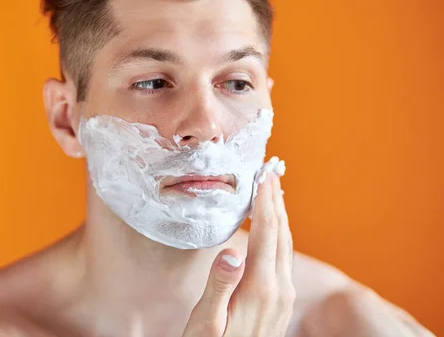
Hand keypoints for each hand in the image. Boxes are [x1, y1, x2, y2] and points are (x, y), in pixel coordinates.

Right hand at [182, 171, 294, 336]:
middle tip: (269, 171)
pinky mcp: (281, 302)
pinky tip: (273, 231)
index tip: (261, 174)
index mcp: (259, 287)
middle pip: (281, 232)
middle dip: (275, 199)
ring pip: (286, 244)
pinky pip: (285, 258)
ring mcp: (283, 296)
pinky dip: (279, 234)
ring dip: (280, 215)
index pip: (266, 232)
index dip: (264, 200)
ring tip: (272, 192)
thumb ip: (219, 286)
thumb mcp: (206, 322)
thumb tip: (232, 251)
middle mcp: (279, 288)